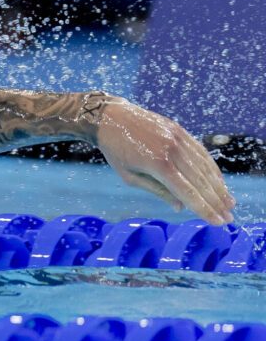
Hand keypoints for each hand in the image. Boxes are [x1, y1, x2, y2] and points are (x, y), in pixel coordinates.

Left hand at [95, 100, 234, 223]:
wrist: (111, 118)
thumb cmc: (116, 151)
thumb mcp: (130, 176)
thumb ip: (157, 190)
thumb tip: (180, 207)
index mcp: (157, 164)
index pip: (186, 191)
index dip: (204, 209)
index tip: (218, 222)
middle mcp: (172, 150)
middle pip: (200, 181)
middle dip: (216, 202)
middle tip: (229, 217)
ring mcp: (178, 138)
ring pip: (204, 167)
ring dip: (219, 187)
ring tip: (229, 203)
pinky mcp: (180, 131)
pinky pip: (200, 152)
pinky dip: (211, 168)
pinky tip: (218, 181)